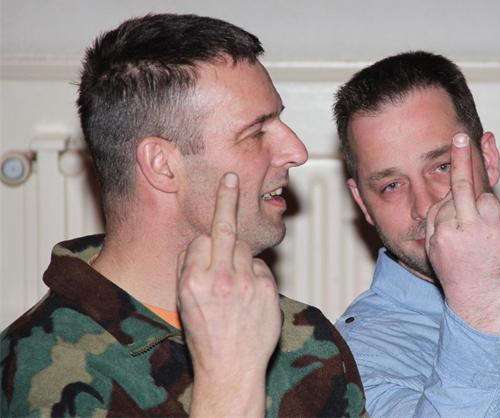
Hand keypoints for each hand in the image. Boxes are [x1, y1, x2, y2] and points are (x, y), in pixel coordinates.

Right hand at [178, 172, 280, 416]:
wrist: (231, 366)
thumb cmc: (205, 335)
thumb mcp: (184, 302)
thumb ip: (189, 269)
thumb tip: (201, 240)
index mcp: (193, 281)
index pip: (200, 240)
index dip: (203, 244)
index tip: (208, 227)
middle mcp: (220, 279)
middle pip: (224, 229)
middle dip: (226, 199)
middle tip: (231, 178)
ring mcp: (247, 283)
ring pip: (244, 248)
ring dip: (239, 258)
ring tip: (234, 284)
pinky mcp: (268, 289)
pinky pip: (261, 267)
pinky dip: (255, 275)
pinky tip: (249, 297)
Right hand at [425, 133, 499, 335]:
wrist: (480, 298)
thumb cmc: (454, 270)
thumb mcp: (434, 247)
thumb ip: (437, 218)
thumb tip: (446, 193)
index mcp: (447, 232)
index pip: (450, 194)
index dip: (457, 167)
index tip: (458, 141)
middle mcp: (470, 230)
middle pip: (465, 187)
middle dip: (462, 159)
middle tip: (461, 138)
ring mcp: (494, 233)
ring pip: (489, 200)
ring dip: (485, 208)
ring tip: (482, 230)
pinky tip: (496, 234)